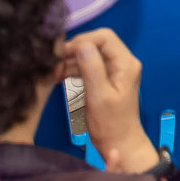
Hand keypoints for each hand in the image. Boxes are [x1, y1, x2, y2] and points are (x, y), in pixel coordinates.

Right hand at [62, 28, 159, 174]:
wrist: (118, 143)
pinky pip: (89, 67)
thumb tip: (81, 45)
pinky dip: (74, 69)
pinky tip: (59, 77)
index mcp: (125, 64)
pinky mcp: (106, 80)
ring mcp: (115, 71)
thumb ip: (92, 69)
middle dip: (75, 50)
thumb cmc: (110, 123)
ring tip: (54, 73)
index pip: (104, 37)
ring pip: (91, 55)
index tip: (62, 53)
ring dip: (72, 61)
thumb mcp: (98, 96)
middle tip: (54, 63)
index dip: (82, 41)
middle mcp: (122, 63)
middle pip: (97, 44)